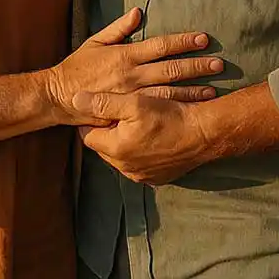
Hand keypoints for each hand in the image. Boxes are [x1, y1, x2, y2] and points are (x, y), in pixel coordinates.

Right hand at [44, 8, 220, 125]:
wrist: (60, 97)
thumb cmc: (77, 67)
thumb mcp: (95, 41)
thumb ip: (119, 28)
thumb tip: (138, 12)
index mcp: (126, 55)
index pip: (161, 46)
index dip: (183, 41)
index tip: (203, 38)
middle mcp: (133, 75)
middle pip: (172, 69)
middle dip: (197, 66)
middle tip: (219, 63)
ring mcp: (133, 96)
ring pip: (170, 92)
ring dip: (193, 90)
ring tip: (214, 88)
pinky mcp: (130, 112)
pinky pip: (158, 110)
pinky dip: (177, 108)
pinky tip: (193, 108)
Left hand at [74, 90, 211, 185]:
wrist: (203, 134)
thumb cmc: (169, 116)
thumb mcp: (134, 103)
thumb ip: (103, 102)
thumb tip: (75, 100)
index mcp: (116, 150)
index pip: (88, 135)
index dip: (91, 119)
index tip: (96, 106)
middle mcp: (126, 168)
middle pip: (104, 147)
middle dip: (106, 130)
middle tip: (115, 111)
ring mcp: (142, 175)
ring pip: (121, 156)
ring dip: (122, 141)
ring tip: (132, 122)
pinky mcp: (157, 178)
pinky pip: (138, 164)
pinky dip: (138, 151)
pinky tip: (148, 136)